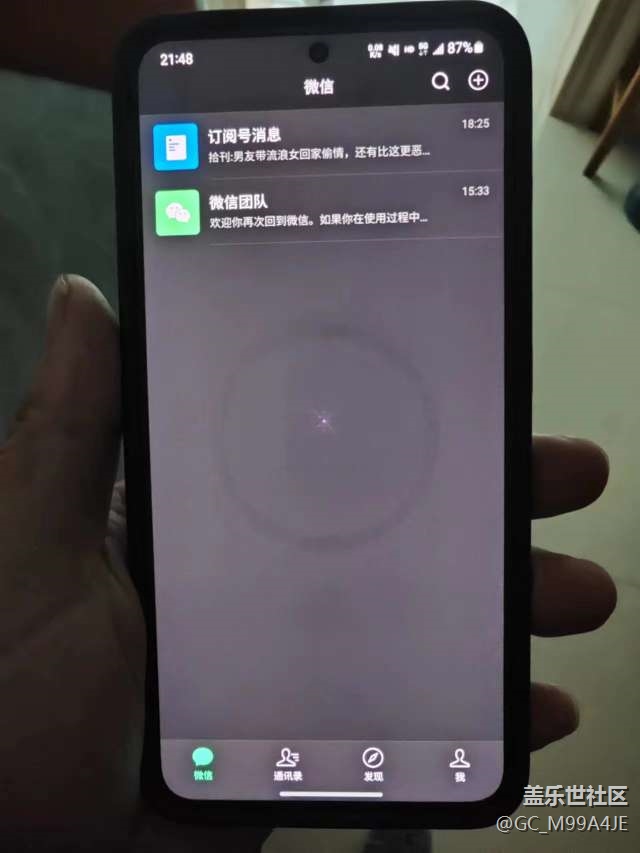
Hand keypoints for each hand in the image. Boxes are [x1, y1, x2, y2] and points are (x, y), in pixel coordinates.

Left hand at [0, 276, 614, 839]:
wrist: (16, 848)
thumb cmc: (8, 682)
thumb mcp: (32, 536)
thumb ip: (71, 427)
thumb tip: (84, 293)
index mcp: (217, 516)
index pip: (331, 448)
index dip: (410, 417)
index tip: (480, 389)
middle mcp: (272, 577)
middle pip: (400, 525)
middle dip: (493, 499)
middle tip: (567, 472)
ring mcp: (305, 661)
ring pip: (430, 617)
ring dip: (513, 603)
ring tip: (581, 592)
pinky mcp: (321, 740)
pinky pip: (423, 718)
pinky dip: (489, 713)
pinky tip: (542, 704)